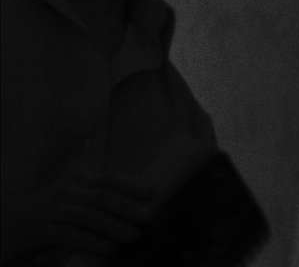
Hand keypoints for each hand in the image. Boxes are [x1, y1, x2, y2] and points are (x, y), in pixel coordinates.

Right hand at [0, 170, 152, 260]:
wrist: (6, 221)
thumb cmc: (45, 210)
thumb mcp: (70, 194)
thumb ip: (95, 190)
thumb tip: (127, 196)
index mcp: (75, 179)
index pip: (108, 179)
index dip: (132, 185)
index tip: (153, 192)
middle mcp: (65, 191)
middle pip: (101, 197)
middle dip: (128, 206)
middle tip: (148, 216)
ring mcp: (52, 210)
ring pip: (88, 216)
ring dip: (113, 226)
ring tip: (133, 235)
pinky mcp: (41, 231)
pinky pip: (70, 236)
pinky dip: (91, 241)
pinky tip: (108, 248)